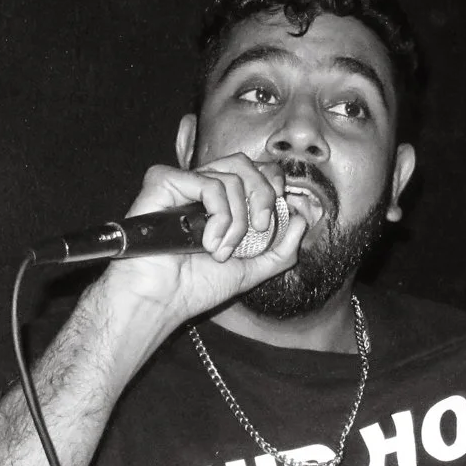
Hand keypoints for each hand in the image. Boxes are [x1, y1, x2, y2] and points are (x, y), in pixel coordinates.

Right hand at [95, 156, 308, 327]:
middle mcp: (200, 188)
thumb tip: (303, 218)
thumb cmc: (195, 287)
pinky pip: (207, 183)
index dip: (271, 186)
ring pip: (230, 176)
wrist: (161, 300)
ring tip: (222, 250)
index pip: (254, 172)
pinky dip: (218, 215)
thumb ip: (281, 248)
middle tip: (260, 228)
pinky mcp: (163, 182)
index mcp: (219, 202)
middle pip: (245, 164)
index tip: (272, 219)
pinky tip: (207, 241)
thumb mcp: (251, 270)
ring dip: (237, 220)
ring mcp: (182, 183)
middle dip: (263, 195)